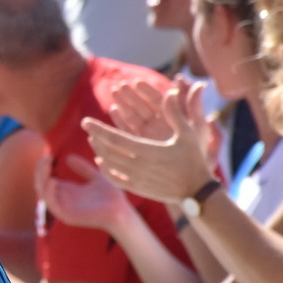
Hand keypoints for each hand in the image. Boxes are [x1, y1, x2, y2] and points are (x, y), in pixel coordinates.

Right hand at [41, 152, 133, 231]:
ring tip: (48, 166)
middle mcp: (62, 200)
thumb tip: (67, 157)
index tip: (50, 154)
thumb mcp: (95, 177)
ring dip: (42, 179)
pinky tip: (54, 180)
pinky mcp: (67, 217)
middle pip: (41, 185)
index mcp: (67, 192)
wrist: (121, 211)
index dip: (44, 167)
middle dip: (40, 170)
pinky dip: (49, 193)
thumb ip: (83, 168)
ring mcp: (64, 209)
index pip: (46, 179)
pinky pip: (52, 205)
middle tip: (47, 157)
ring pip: (43, 194)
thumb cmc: (111, 197)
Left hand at [87, 81, 214, 203]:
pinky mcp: (138, 189)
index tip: (85, 121)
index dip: (98, 129)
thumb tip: (171, 91)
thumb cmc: (194, 160)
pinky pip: (116, 179)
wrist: (197, 191)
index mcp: (147, 150)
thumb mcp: (189, 134)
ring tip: (93, 140)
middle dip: (95, 137)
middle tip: (87, 127)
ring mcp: (136, 179)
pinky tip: (102, 161)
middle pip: (108, 150)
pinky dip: (105, 170)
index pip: (115, 138)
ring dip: (99, 151)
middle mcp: (138, 166)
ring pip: (110, 164)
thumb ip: (176, 113)